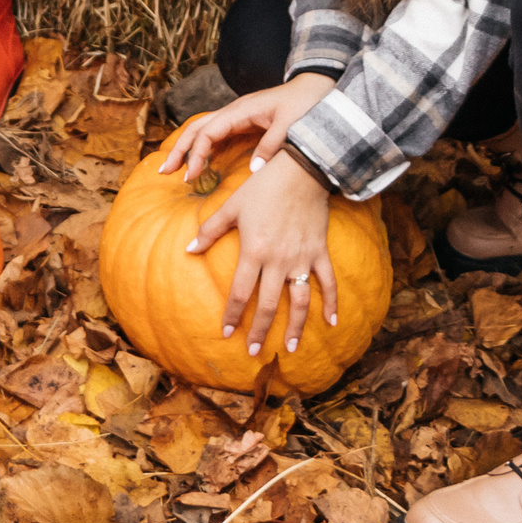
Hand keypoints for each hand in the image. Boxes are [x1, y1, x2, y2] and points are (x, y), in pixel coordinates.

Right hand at [158, 71, 334, 181]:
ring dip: (186, 148)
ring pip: (203, 129)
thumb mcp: (291, 126)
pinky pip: (216, 134)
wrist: (317, 87)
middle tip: (164, 172)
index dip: (197, 155)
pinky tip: (198, 162)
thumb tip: (252, 172)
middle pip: (197, 128)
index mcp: (241, 110)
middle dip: (179, 149)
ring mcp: (237, 115)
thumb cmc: (305, 103)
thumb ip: (271, 146)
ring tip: (173, 169)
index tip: (192, 177)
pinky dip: (202, 147)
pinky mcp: (244, 122)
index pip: (208, 132)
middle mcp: (234, 111)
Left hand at [191, 149, 337, 355]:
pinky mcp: (319, 252)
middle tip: (252, 352)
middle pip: (268, 304)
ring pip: (299, 301)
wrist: (301, 170)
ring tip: (289, 348)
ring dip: (295, 327)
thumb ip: (210, 230)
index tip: (226, 334)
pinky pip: (329, 282)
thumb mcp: (232, 206)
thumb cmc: (262, 186)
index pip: (240, 292)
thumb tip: (188, 249)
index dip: (233, 315)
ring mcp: (302, 258)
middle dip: (259, 331)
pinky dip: (333, 303)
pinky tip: (333, 323)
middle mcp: (278, 261)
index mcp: (254, 251)